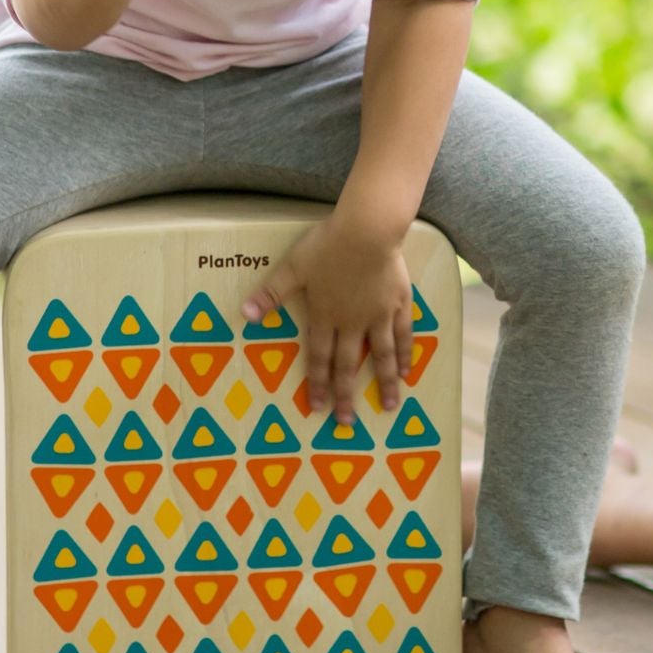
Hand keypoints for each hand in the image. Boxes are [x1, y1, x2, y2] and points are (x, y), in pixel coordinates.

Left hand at [244, 215, 414, 423]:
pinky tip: (409, 370)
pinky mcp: (399, 303)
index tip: (318, 409)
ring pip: (383, 356)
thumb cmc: (328, 245)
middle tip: (347, 422)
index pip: (319, 358)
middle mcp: (353, 322)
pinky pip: (404, 334)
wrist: (368, 230)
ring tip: (390, 405)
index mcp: (325, 316)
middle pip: (349, 365)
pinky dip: (406, 354)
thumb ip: (271, 294)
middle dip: (346, 395)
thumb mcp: (293, 267)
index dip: (318, 384)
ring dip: (385, 383)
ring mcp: (379, 315)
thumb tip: (244, 315)